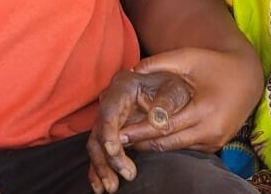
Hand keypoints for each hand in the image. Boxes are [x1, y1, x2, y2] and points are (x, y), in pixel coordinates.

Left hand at [86, 47, 260, 193]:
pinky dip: (169, 143)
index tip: (118, 132)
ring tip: (129, 141)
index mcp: (204, 110)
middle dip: (141, 142)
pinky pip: (187, 147)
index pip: (165, 126)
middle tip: (116, 142)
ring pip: (176, 148)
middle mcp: (211, 130)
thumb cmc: (215, 64)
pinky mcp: (216, 144)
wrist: (248, 77)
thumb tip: (130, 70)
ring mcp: (215, 141)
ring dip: (153, 146)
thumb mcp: (188, 57)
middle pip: (168, 143)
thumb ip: (159, 63)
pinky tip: (150, 139)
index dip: (140, 130)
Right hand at [86, 67, 192, 193]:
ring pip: (96, 145)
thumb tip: (155, 122)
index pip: (109, 111)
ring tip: (111, 187)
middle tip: (126, 173)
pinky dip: (98, 169)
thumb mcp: (174, 92)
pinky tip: (99, 186)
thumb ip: (164, 107)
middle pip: (99, 131)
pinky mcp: (110, 133)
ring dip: (102, 167)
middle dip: (107, 156)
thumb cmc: (173, 88)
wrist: (171, 89)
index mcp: (123, 86)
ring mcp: (108, 118)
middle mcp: (110, 101)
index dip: (109, 132)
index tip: (115, 151)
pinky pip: (100, 152)